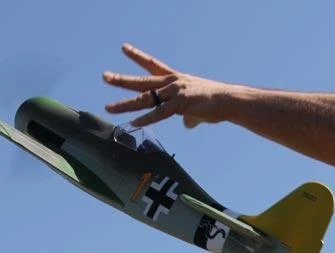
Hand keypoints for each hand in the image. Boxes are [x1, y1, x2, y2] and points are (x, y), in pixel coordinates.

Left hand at [102, 44, 234, 128]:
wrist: (229, 100)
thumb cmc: (215, 103)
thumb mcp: (196, 108)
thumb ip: (188, 115)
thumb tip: (187, 123)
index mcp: (175, 78)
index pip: (152, 64)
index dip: (137, 56)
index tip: (124, 48)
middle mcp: (172, 82)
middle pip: (142, 81)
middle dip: (122, 80)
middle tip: (105, 76)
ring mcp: (175, 92)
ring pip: (145, 99)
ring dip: (126, 104)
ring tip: (109, 107)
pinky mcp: (180, 104)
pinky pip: (159, 113)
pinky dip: (146, 119)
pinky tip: (133, 123)